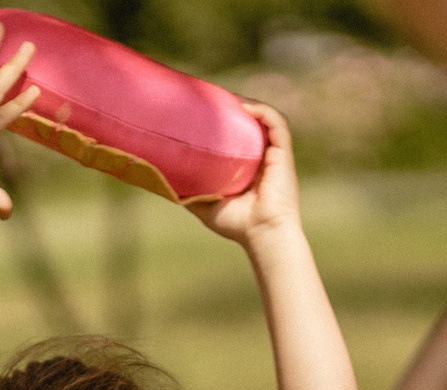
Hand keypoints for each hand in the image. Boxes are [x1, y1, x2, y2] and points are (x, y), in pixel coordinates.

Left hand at [191, 103, 299, 244]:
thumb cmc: (237, 225)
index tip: (207, 109)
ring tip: (228, 98)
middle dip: (236, 107)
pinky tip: (244, 106)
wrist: (262, 234)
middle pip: (252, 122)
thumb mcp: (206, 206)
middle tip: (213, 98)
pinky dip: (262, 111)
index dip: (228, 120)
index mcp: (249, 166)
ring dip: (249, 104)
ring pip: (265, 118)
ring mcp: (275, 154)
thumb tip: (162, 183)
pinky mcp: (283, 153)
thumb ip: (189, 194)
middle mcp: (263, 156)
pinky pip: (277, 123)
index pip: (241, 135)